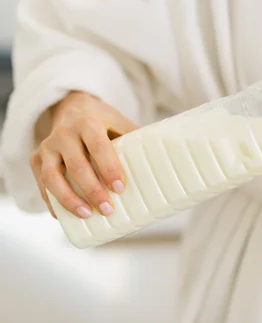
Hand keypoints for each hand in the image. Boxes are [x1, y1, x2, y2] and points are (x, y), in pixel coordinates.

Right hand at [30, 91, 138, 218]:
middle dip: (92, 190)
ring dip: (68, 199)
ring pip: (52, 177)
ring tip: (86, 215)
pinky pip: (41, 183)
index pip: (99, 147)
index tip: (120, 188)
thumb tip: (164, 163)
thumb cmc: (103, 120)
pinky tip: (63, 216)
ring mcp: (47, 146)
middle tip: (108, 209)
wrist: (71, 106)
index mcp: (88, 122)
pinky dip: (51, 201)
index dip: (109, 168)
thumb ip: (136, 139)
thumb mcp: (120, 122)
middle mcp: (64, 133)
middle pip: (76, 166)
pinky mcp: (36, 157)